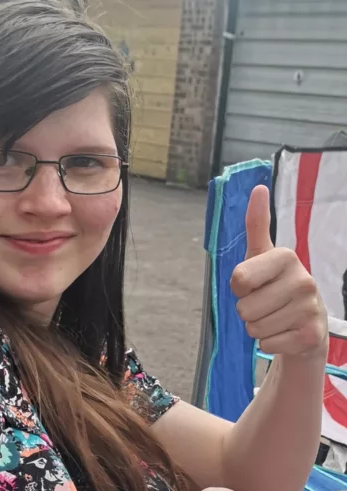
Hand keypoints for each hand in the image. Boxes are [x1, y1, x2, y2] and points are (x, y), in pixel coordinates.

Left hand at [231, 185, 327, 358]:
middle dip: (247, 310)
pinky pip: (266, 344)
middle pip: (244, 307)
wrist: (306, 325)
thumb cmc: (274, 286)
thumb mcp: (261, 255)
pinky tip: (283, 333)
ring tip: (274, 318)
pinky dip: (268, 343)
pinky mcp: (312, 336)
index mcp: (286, 257)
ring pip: (254, 328)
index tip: (250, 282)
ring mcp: (310, 309)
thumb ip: (257, 224)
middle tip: (264, 304)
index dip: (237, 286)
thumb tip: (258, 187)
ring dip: (257, 327)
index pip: (239, 278)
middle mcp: (303, 280)